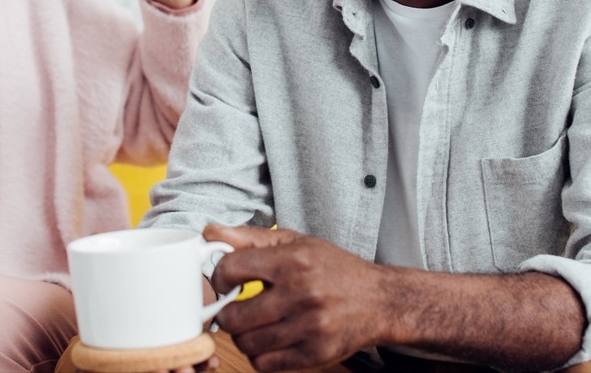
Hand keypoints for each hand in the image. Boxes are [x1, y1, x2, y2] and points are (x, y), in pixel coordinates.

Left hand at [205, 224, 387, 372]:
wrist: (380, 300)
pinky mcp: (315, 353)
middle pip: (234, 316)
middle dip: (226, 314)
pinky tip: (268, 340)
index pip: (231, 270)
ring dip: (242, 336)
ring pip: (247, 343)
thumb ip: (251, 238)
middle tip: (234, 309)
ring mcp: (309, 327)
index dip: (220, 277)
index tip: (226, 282)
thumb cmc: (335, 269)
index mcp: (293, 261)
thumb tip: (210, 231)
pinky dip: (259, 355)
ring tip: (253, 325)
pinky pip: (265, 364)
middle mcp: (301, 294)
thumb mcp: (296, 243)